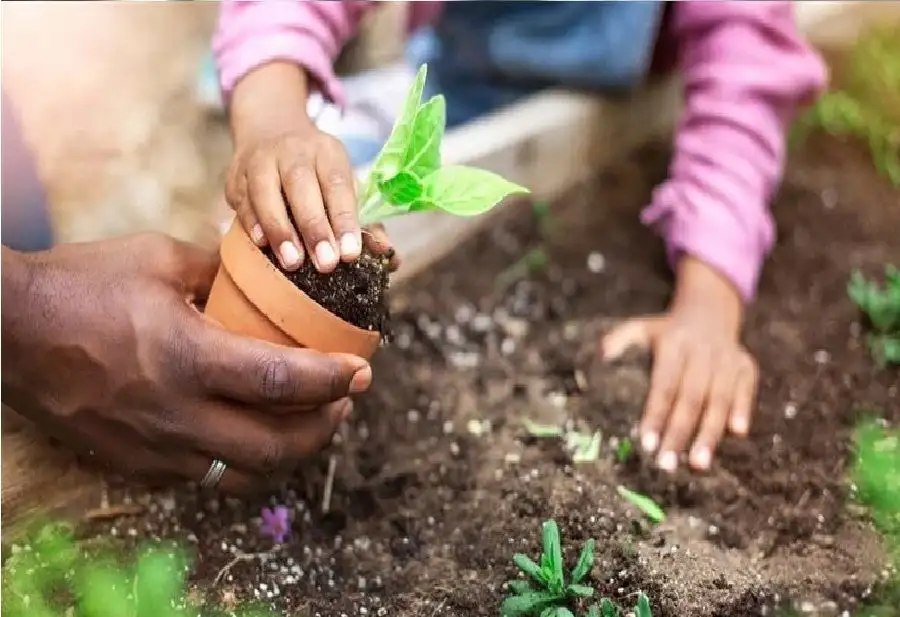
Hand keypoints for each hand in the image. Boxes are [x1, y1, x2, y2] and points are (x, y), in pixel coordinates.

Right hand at [1, 234, 372, 492]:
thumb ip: (220, 271)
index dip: (333, 380)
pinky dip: (244, 463)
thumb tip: (266, 274)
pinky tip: (253, 434)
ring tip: (310, 423)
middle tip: (345, 401)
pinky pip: (206, 476)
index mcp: (185, 356)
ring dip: (290, 454)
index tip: (362, 370)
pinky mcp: (135, 463)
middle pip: (274, 446)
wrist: (5, 332)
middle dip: (324, 428)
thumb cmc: (81, 284)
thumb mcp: (157, 258)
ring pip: (244, 475)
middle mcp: (174, 413)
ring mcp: (153, 447)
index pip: (282, 382)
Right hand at [226, 61, 396, 273]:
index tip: (351, 253)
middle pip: (301, 186)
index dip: (345, 219)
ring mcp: (260, 160)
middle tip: (326, 264)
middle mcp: (292, 150)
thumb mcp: (342, 182)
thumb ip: (362, 218)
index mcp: (326, 151)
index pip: (338, 184)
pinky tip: (262, 243)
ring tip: (292, 262)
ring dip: (280, 229)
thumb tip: (386, 252)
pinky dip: (252, 222)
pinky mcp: (235, 175)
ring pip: (266, 191)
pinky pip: (242, 199)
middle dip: (314, 227)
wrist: (269, 129)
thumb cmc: (315, 170)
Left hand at [601, 257, 757, 471]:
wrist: (710, 310)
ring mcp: (727, 359)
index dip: (656, 415)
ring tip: (699, 463)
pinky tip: (737, 434)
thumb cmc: (667, 331)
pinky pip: (746, 390)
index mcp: (674, 345)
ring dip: (710, 433)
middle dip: (679, 433)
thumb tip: (601, 356)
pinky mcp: (746, 365)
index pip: (664, 385)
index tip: (646, 443)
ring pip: (719, 399)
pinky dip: (742, 409)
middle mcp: (702, 352)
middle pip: (691, 398)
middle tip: (668, 464)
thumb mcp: (641, 327)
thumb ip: (620, 340)